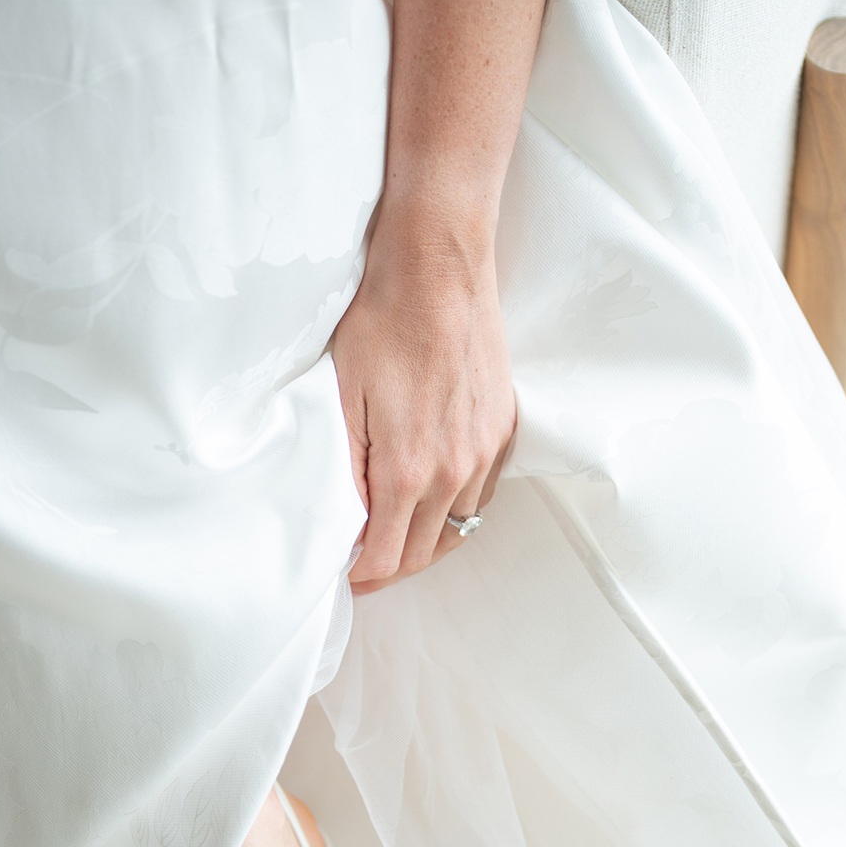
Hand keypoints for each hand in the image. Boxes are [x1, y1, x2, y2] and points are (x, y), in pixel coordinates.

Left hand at [330, 207, 516, 595]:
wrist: (437, 268)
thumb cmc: (380, 322)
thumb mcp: (341, 397)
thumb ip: (346, 468)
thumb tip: (348, 519)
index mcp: (408, 471)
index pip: (388, 558)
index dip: (362, 578)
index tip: (345, 577)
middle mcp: (455, 471)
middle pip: (425, 553)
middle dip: (393, 566)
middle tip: (364, 564)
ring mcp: (486, 451)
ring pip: (458, 528)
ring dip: (426, 540)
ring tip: (396, 533)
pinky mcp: (504, 428)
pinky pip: (481, 493)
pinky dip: (455, 508)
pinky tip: (432, 498)